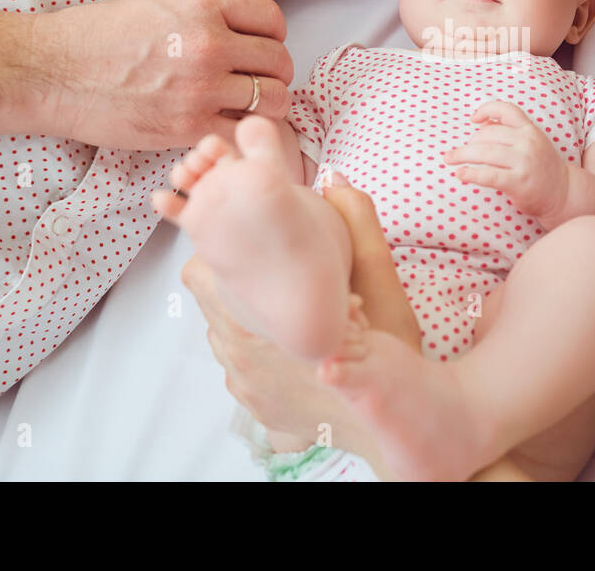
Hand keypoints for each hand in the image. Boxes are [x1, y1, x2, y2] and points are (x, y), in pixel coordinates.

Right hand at [34, 0, 292, 148]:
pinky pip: (244, 132)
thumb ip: (204, 16)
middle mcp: (209, 44)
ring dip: (267, 105)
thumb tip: (238, 29)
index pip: (272, 19)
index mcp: (203, 7)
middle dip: (275, 73)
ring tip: (247, 108)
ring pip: (273, 99)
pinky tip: (225, 128)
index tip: (262, 47)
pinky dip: (242, 133)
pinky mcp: (188, 126)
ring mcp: (202, 87)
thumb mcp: (158, 4)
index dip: (273, 36)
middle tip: (258, 82)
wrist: (53, 71)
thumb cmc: (96, 36)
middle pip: (279, 61)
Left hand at [181, 185, 406, 475]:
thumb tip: (335, 179)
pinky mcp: (258, 408)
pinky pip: (240, 369)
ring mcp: (245, 387)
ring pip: (223, 336)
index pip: (198, 274)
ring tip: (284, 306)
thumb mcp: (380, 277)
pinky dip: (259, 352)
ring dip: (244, 318)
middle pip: (206, 302)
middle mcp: (237, 357)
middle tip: (271, 268)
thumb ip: (358, 221)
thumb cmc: (386, 347)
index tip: (244, 240)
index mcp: (250, 322)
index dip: (218, 250)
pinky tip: (292, 344)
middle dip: (232, 282)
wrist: (396, 415)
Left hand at [443, 100, 571, 223]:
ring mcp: (524, 162)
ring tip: (449, 160)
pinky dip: (471, 174)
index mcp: (530, 130)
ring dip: (462, 156)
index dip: (486, 109)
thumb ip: (512, 133)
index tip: (472, 119)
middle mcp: (527, 142)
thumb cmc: (542, 167)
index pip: (506, 110)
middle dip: (468, 143)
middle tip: (455, 153)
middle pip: (488, 134)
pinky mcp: (519, 182)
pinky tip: (461, 174)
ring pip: (484, 153)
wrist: (563, 193)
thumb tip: (481, 126)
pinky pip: (489, 175)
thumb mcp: (533, 142)